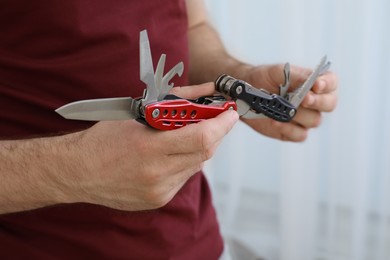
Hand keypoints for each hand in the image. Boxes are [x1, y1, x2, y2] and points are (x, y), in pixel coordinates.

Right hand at [62, 83, 237, 210]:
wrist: (79, 171)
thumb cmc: (104, 139)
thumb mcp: (139, 111)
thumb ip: (177, 99)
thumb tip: (206, 90)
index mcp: (150, 147)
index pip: (202, 138)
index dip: (222, 125)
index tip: (230, 114)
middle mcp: (157, 173)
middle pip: (205, 153)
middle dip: (215, 134)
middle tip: (215, 121)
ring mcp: (159, 190)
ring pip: (196, 165)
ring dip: (199, 148)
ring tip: (187, 136)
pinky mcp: (159, 200)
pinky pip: (184, 178)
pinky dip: (185, 163)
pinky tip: (172, 155)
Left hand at [239, 64, 337, 141]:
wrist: (247, 92)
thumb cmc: (266, 78)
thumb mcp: (279, 72)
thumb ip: (297, 76)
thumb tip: (311, 82)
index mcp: (315, 83)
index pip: (331, 83)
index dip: (327, 84)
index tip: (317, 85)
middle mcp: (314, 102)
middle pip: (329, 104)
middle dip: (318, 102)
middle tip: (304, 99)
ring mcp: (304, 118)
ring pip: (314, 121)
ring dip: (299, 115)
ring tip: (281, 109)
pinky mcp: (292, 131)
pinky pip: (299, 135)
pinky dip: (288, 129)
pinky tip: (276, 122)